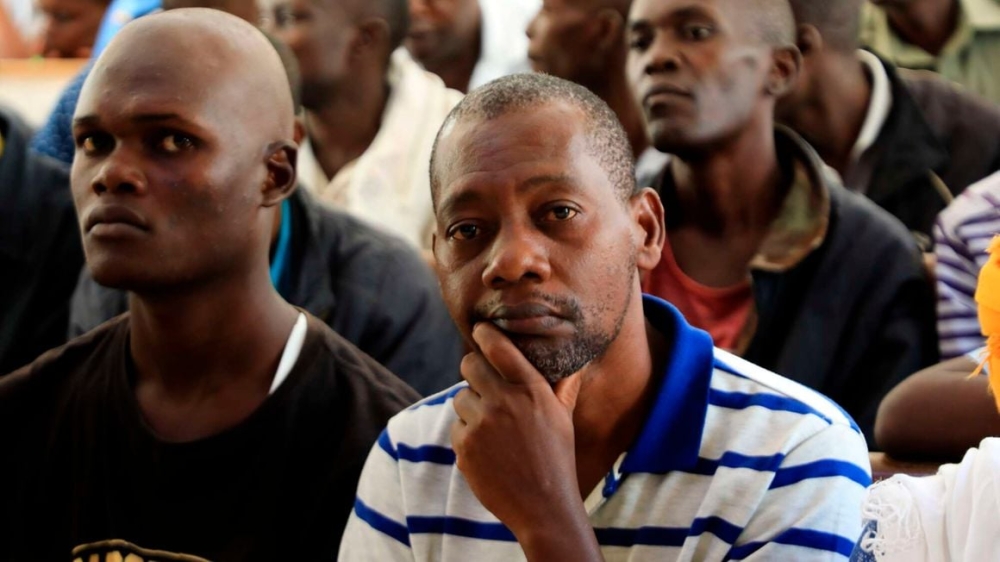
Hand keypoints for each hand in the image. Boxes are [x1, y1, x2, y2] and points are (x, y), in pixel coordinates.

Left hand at [451, 322, 585, 537]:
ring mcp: (481, 424)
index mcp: (532, 390)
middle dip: (473, 369)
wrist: (543, 508)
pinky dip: (467, 434)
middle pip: (469, 364)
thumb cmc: (557, 459)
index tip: (480, 330)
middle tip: (483, 382)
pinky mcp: (464, 446)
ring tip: (493, 427)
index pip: (498, 347)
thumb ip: (564, 385)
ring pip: (460, 397)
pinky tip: (488, 450)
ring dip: (471, 406)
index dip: (485, 334)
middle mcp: (504, 402)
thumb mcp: (564, 418)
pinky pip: (456, 426)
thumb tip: (575, 360)